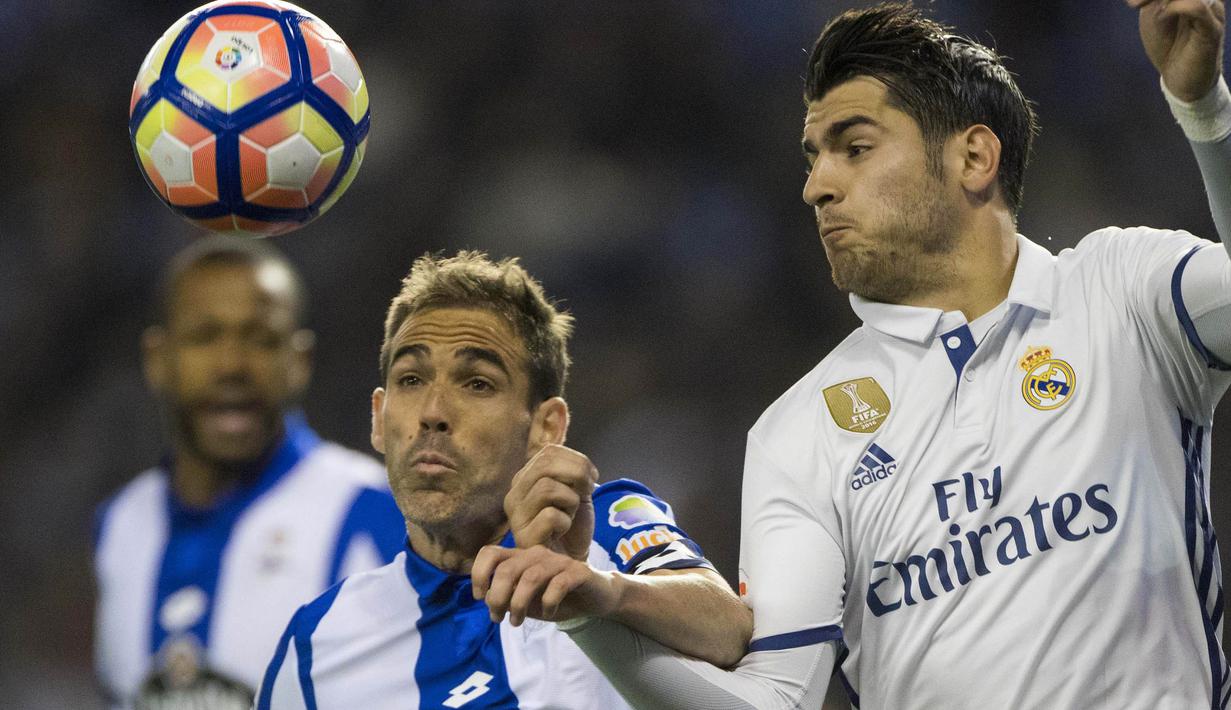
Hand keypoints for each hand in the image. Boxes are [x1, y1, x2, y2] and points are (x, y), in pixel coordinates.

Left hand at [471, 544, 619, 625]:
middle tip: (498, 618)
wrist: (596, 598)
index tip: (479, 597)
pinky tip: (548, 614)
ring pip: (530, 577)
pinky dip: (548, 603)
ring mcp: (559, 561)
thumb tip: (488, 599)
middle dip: (497, 597)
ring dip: (519, 604)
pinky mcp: (578, 572)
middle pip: (507, 568)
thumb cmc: (557, 597)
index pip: (491, 553)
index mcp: (521, 558)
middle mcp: (537, 554)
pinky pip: (558, 585)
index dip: (479, 573)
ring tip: (517, 622)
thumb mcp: (527, 601)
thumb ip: (507, 598)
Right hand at [505, 444, 596, 560]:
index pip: (549, 451)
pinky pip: (550, 515)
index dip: (577, 460)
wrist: (571, 559)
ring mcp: (515, 516)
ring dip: (570, 500)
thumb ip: (572, 471)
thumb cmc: (572, 525)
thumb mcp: (575, 491)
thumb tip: (580, 464)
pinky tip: (562, 531)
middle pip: (546, 465)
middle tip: (587, 492)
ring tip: (570, 513)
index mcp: (524, 479)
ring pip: (547, 488)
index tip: (591, 477)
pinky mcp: (523, 537)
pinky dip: (565, 521)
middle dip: (577, 475)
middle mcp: (514, 494)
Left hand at [1128, 0, 1225, 100]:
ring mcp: (1212, 11)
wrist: (1178, 78)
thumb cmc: (1167, 44)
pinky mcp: (1212, 30)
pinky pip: (1200, 8)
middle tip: (1136, 3)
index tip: (1134, 2)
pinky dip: (1178, 6)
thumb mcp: (1154, 15)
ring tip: (1147, 7)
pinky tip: (1163, 13)